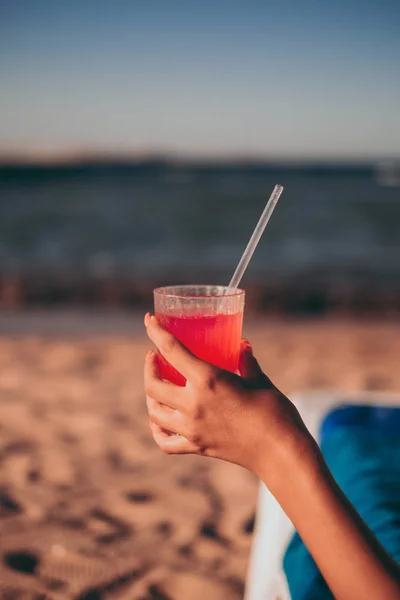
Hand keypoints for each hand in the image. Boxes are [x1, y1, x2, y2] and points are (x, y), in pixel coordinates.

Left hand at [144, 314, 312, 483]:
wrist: (281, 452)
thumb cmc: (275, 412)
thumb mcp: (259, 379)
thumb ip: (246, 361)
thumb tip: (241, 344)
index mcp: (208, 380)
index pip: (171, 350)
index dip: (155, 331)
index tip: (149, 320)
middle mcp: (193, 404)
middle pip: (153, 385)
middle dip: (149, 367)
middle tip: (154, 356)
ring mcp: (192, 428)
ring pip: (154, 412)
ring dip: (151, 395)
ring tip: (157, 384)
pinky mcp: (197, 446)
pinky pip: (165, 441)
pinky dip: (157, 429)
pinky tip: (160, 419)